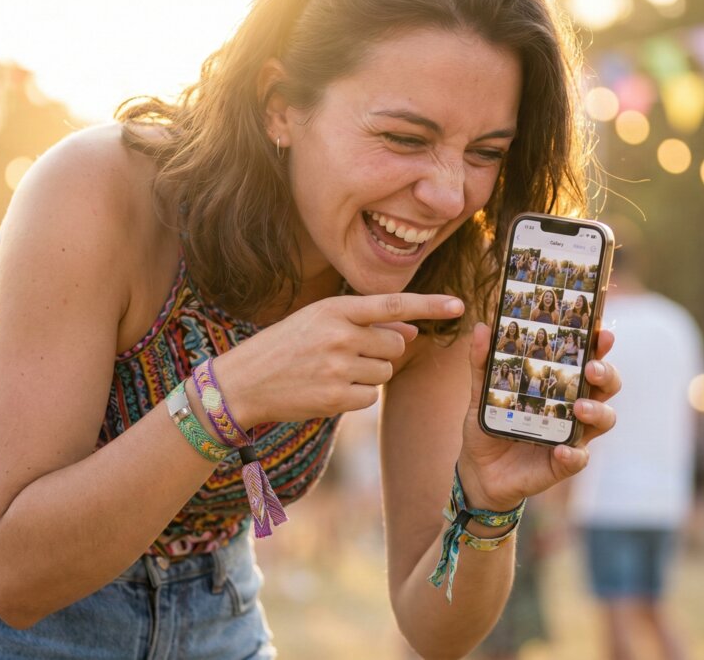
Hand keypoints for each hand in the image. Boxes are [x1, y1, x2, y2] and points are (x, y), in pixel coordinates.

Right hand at [213, 293, 464, 428]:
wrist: (244, 381)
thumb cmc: (285, 346)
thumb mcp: (320, 321)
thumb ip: (366, 323)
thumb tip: (411, 331)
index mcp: (335, 309)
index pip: (393, 303)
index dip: (430, 305)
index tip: (460, 304)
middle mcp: (339, 335)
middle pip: (393, 344)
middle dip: (381, 350)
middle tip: (346, 354)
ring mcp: (338, 368)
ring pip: (383, 372)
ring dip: (367, 374)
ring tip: (331, 371)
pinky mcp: (335, 399)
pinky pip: (370, 398)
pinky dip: (356, 397)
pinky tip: (328, 390)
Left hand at [456, 323, 620, 510]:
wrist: (480, 469)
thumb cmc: (491, 424)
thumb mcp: (482, 393)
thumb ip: (482, 363)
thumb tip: (482, 328)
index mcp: (560, 384)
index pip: (587, 359)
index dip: (598, 346)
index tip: (601, 333)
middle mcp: (574, 407)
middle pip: (606, 386)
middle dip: (606, 374)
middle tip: (591, 369)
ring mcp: (572, 434)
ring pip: (604, 420)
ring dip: (596, 411)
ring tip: (579, 408)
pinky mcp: (564, 462)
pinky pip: (578, 458)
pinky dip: (573, 454)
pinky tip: (562, 449)